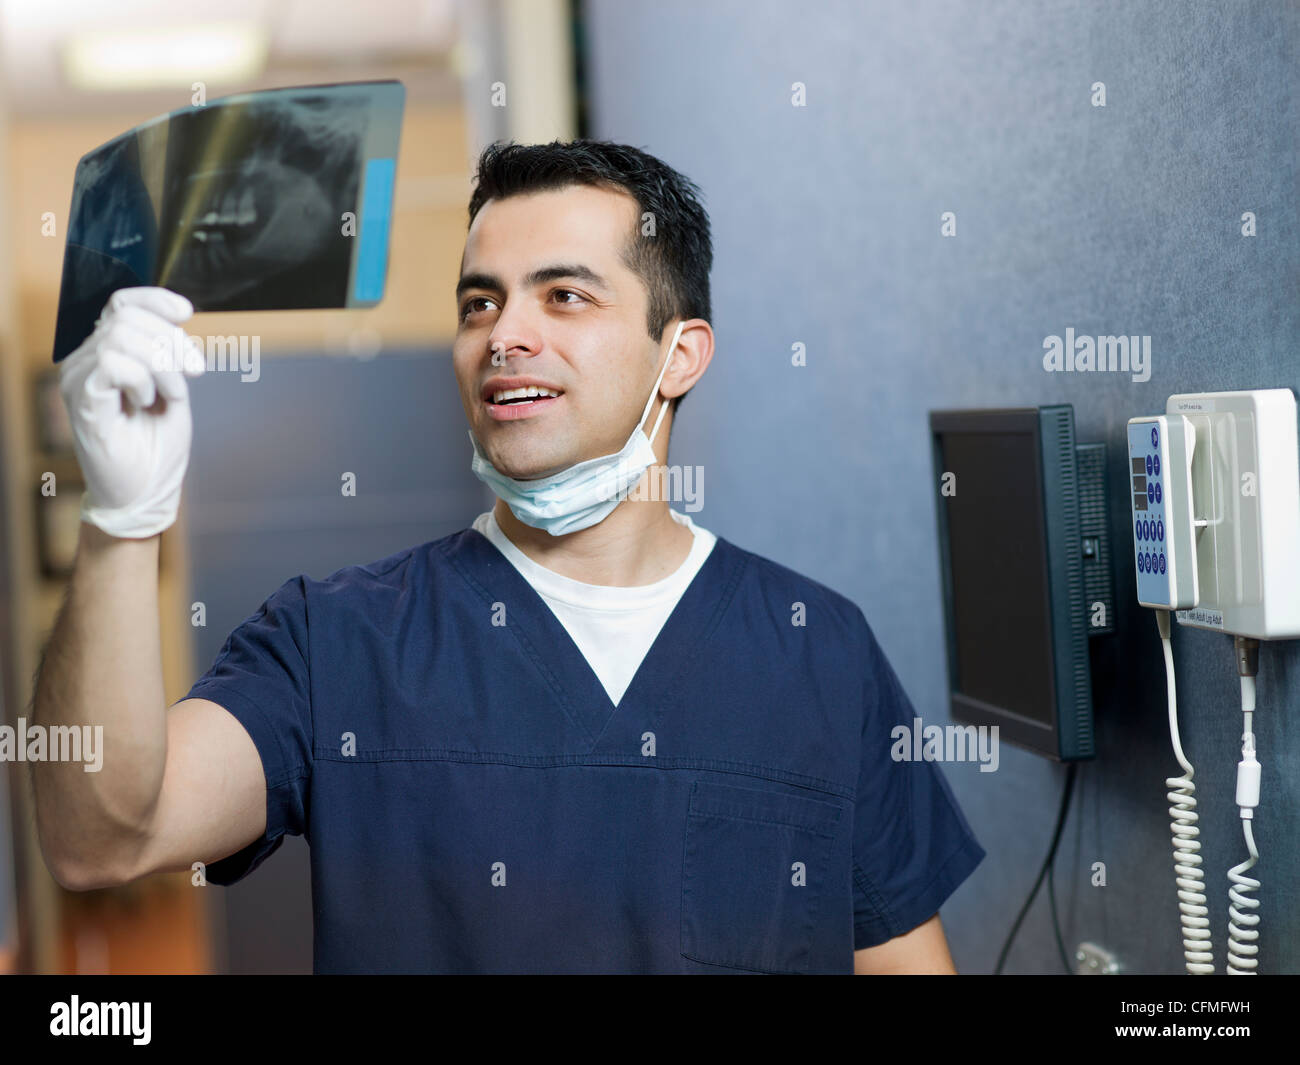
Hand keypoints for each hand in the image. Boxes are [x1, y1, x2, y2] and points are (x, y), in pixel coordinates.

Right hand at [58, 287, 204, 538]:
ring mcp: (79, 378)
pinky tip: (146, 402)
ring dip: (161, 364)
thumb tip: (176, 316)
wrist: (146, 493)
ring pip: (121, 336)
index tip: (186, 313)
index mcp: (107, 354)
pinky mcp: (81, 399)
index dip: (154, 299)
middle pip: (127, 316)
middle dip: (171, 340)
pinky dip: (141, 378)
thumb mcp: (173, 390)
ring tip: (170, 394)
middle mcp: (86, 361)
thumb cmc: (157, 447)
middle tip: (192, 374)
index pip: (121, 303)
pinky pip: (111, 361)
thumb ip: (169, 353)